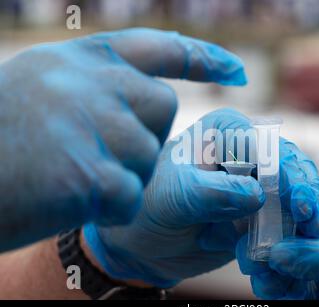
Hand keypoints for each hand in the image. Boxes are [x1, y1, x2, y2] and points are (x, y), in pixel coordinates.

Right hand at [0, 28, 246, 251]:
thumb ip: (99, 86)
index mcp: (80, 60)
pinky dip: (106, 207)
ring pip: (147, 158)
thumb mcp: (44, 88)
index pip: (158, 49)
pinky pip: (128, 195)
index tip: (237, 71)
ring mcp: (91, 125)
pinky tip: (67, 198)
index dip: (202, 57)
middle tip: (91, 151)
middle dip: (142, 135)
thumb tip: (154, 96)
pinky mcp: (89, 174)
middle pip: (160, 109)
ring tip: (66, 175)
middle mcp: (90, 83)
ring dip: (119, 175)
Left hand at [84, 108, 318, 286]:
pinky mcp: (261, 212)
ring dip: (304, 222)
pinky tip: (285, 258)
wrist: (145, 242)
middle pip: (291, 168)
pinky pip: (286, 223)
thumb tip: (257, 194)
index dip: (289, 172)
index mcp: (226, 131)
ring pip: (295, 196)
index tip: (299, 203)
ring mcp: (257, 182)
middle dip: (306, 196)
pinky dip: (291, 239)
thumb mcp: (172, 197)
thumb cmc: (148, 207)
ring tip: (310, 244)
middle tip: (316, 226)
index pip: (267, 145)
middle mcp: (247, 152)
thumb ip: (210, 192)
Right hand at [237, 215, 318, 299]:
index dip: (304, 227)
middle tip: (263, 256)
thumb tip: (282, 251)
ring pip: (301, 269)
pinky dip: (283, 289)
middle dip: (287, 252)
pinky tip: (270, 287)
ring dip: (279, 272)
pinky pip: (299, 290)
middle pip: (312, 246)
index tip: (278, 230)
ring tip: (262, 275)